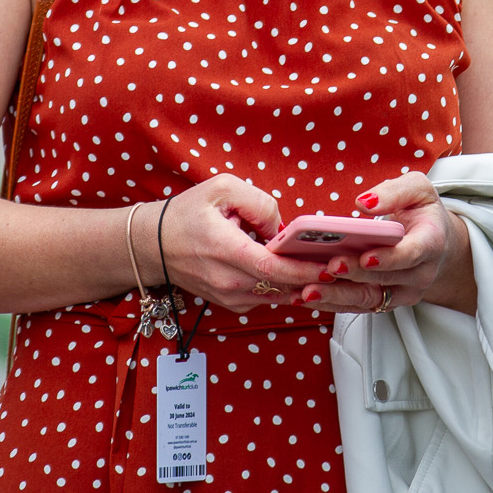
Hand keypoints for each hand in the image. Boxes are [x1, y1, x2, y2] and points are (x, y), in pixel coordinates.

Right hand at [142, 174, 339, 312]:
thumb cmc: (184, 215)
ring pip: (278, 295)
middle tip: (341, 265)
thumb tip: (282, 228)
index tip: (331, 265)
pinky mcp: (231, 304)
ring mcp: (229, 297)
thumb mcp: (221, 188)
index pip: (273, 269)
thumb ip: (258, 203)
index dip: (305, 270)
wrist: (151, 245)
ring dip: (300, 284)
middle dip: (313, 278)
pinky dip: (283, 287)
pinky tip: (292, 271)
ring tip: (323, 267)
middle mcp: (228, 281)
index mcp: (226, 251)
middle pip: (282, 287)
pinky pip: (266, 297)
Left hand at [294, 172, 461, 313]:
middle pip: (385, 280)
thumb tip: (364, 202)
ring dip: (336, 296)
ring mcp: (402, 292)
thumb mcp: (417, 189)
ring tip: (308, 291)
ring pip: (368, 299)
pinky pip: (357, 305)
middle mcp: (420, 274)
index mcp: (430, 243)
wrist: (435, 242)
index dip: (388, 258)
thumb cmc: (421, 211)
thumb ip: (394, 192)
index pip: (411, 254)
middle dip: (355, 275)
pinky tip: (305, 297)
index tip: (365, 256)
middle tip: (328, 267)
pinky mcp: (385, 301)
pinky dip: (331, 302)